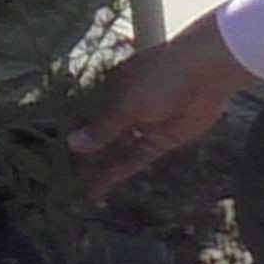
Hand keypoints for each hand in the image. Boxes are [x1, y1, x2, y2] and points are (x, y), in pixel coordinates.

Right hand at [71, 20, 262, 199]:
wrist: (207, 73)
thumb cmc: (162, 77)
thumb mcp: (127, 103)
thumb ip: (102, 128)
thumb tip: (74, 144)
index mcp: (112, 90)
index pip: (87, 119)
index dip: (74, 140)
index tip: (56, 161)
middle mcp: (125, 109)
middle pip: (101, 138)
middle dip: (86, 159)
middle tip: (65, 182)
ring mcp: (142, 126)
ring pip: (116, 152)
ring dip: (100, 169)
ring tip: (80, 190)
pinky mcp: (159, 141)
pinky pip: (135, 159)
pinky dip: (120, 172)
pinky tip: (103, 186)